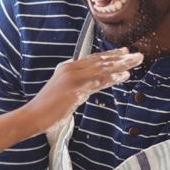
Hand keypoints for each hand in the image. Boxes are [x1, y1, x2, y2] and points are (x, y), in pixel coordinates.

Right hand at [22, 49, 142, 131]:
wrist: (33, 116)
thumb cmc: (46, 108)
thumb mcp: (64, 94)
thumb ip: (78, 88)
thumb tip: (90, 88)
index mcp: (66, 68)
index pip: (92, 59)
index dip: (109, 55)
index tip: (124, 52)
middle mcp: (70, 69)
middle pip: (100, 60)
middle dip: (120, 57)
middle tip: (137, 55)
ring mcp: (72, 77)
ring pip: (102, 68)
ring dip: (121, 64)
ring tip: (136, 61)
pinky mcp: (75, 88)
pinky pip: (98, 81)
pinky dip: (112, 77)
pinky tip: (124, 76)